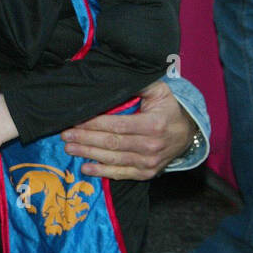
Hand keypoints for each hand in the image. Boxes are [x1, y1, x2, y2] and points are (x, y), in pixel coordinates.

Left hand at [60, 80, 196, 179]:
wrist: (187, 134)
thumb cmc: (168, 110)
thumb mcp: (160, 91)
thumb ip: (140, 85)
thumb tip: (117, 79)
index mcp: (153, 124)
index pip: (118, 125)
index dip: (94, 124)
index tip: (76, 120)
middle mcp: (151, 146)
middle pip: (111, 143)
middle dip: (85, 139)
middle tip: (65, 135)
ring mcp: (149, 162)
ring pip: (113, 159)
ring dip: (88, 154)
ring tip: (69, 148)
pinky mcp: (146, 173)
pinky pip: (121, 174)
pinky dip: (102, 172)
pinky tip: (85, 168)